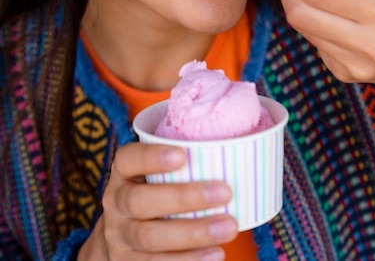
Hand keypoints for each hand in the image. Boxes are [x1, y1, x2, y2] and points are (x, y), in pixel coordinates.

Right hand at [77, 142, 236, 259]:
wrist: (126, 239)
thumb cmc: (157, 193)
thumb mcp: (158, 174)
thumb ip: (185, 162)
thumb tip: (241, 142)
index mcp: (123, 173)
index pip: (128, 159)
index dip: (151, 156)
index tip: (182, 153)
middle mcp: (115, 204)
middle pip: (140, 201)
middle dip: (183, 197)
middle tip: (224, 191)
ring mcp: (120, 237)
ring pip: (149, 237)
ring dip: (192, 233)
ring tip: (229, 227)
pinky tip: (214, 254)